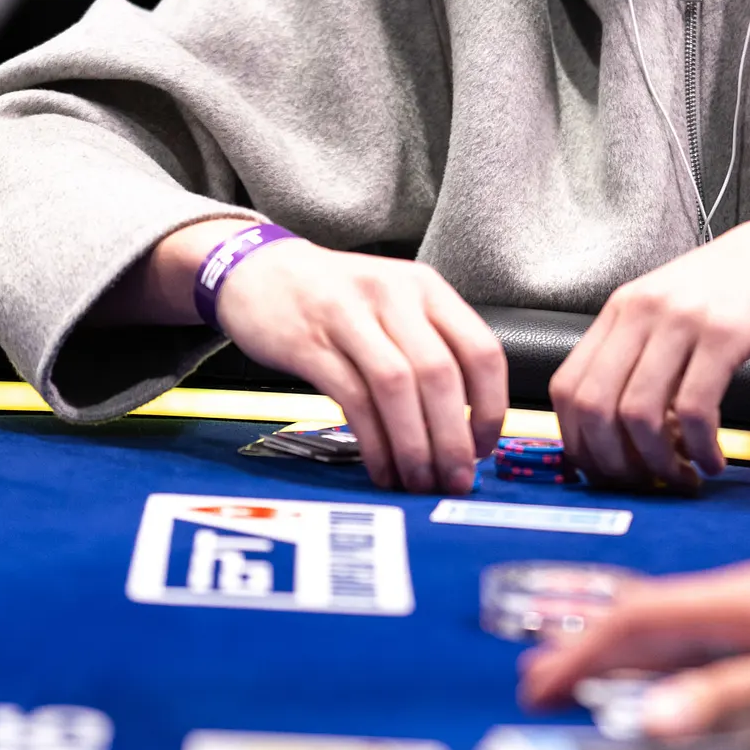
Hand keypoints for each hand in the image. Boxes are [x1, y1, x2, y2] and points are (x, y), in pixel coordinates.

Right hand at [214, 239, 506, 492]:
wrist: (257, 270)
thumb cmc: (335, 296)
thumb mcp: (394, 302)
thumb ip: (432, 347)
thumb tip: (467, 426)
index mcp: (426, 288)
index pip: (481, 350)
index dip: (491, 408)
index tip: (485, 447)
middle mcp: (392, 295)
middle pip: (439, 374)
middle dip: (453, 437)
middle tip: (455, 479)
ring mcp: (348, 316)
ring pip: (396, 388)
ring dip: (414, 445)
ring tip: (419, 480)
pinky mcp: (309, 343)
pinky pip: (353, 400)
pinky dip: (373, 442)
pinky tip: (382, 467)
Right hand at [518, 559, 749, 736]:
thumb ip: (741, 694)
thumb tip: (654, 719)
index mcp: (748, 599)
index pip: (639, 618)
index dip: (582, 651)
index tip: (538, 685)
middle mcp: (748, 598)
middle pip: (644, 620)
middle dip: (583, 650)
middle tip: (537, 688)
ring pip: (670, 630)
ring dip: (618, 655)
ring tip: (577, 680)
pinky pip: (703, 641)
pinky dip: (662, 660)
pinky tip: (657, 676)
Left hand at [549, 212, 749, 485]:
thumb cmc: (734, 288)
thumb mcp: (670, 310)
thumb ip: (640, 357)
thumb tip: (620, 434)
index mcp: (620, 310)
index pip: (568, 388)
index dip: (579, 443)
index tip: (605, 472)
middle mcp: (641, 312)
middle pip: (595, 407)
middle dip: (614, 463)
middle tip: (644, 485)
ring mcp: (681, 321)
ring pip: (639, 414)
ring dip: (658, 463)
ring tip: (683, 477)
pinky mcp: (725, 334)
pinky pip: (695, 409)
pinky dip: (699, 448)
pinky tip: (713, 460)